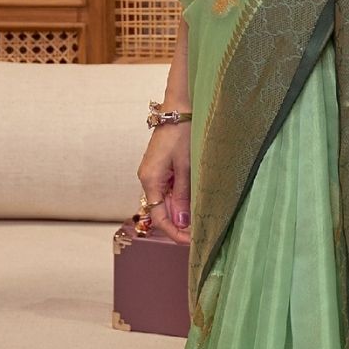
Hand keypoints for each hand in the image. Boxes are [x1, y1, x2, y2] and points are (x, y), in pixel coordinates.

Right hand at [136, 121, 190, 245]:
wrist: (180, 106)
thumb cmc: (183, 132)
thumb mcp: (186, 166)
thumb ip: (183, 195)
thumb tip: (181, 223)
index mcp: (150, 179)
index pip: (158, 217)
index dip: (174, 232)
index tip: (190, 241)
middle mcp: (148, 178)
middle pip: (161, 210)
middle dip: (180, 224)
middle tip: (201, 233)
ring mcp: (154, 172)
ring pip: (166, 201)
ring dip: (182, 211)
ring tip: (201, 220)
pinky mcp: (161, 166)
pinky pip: (169, 189)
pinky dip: (181, 198)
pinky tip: (195, 202)